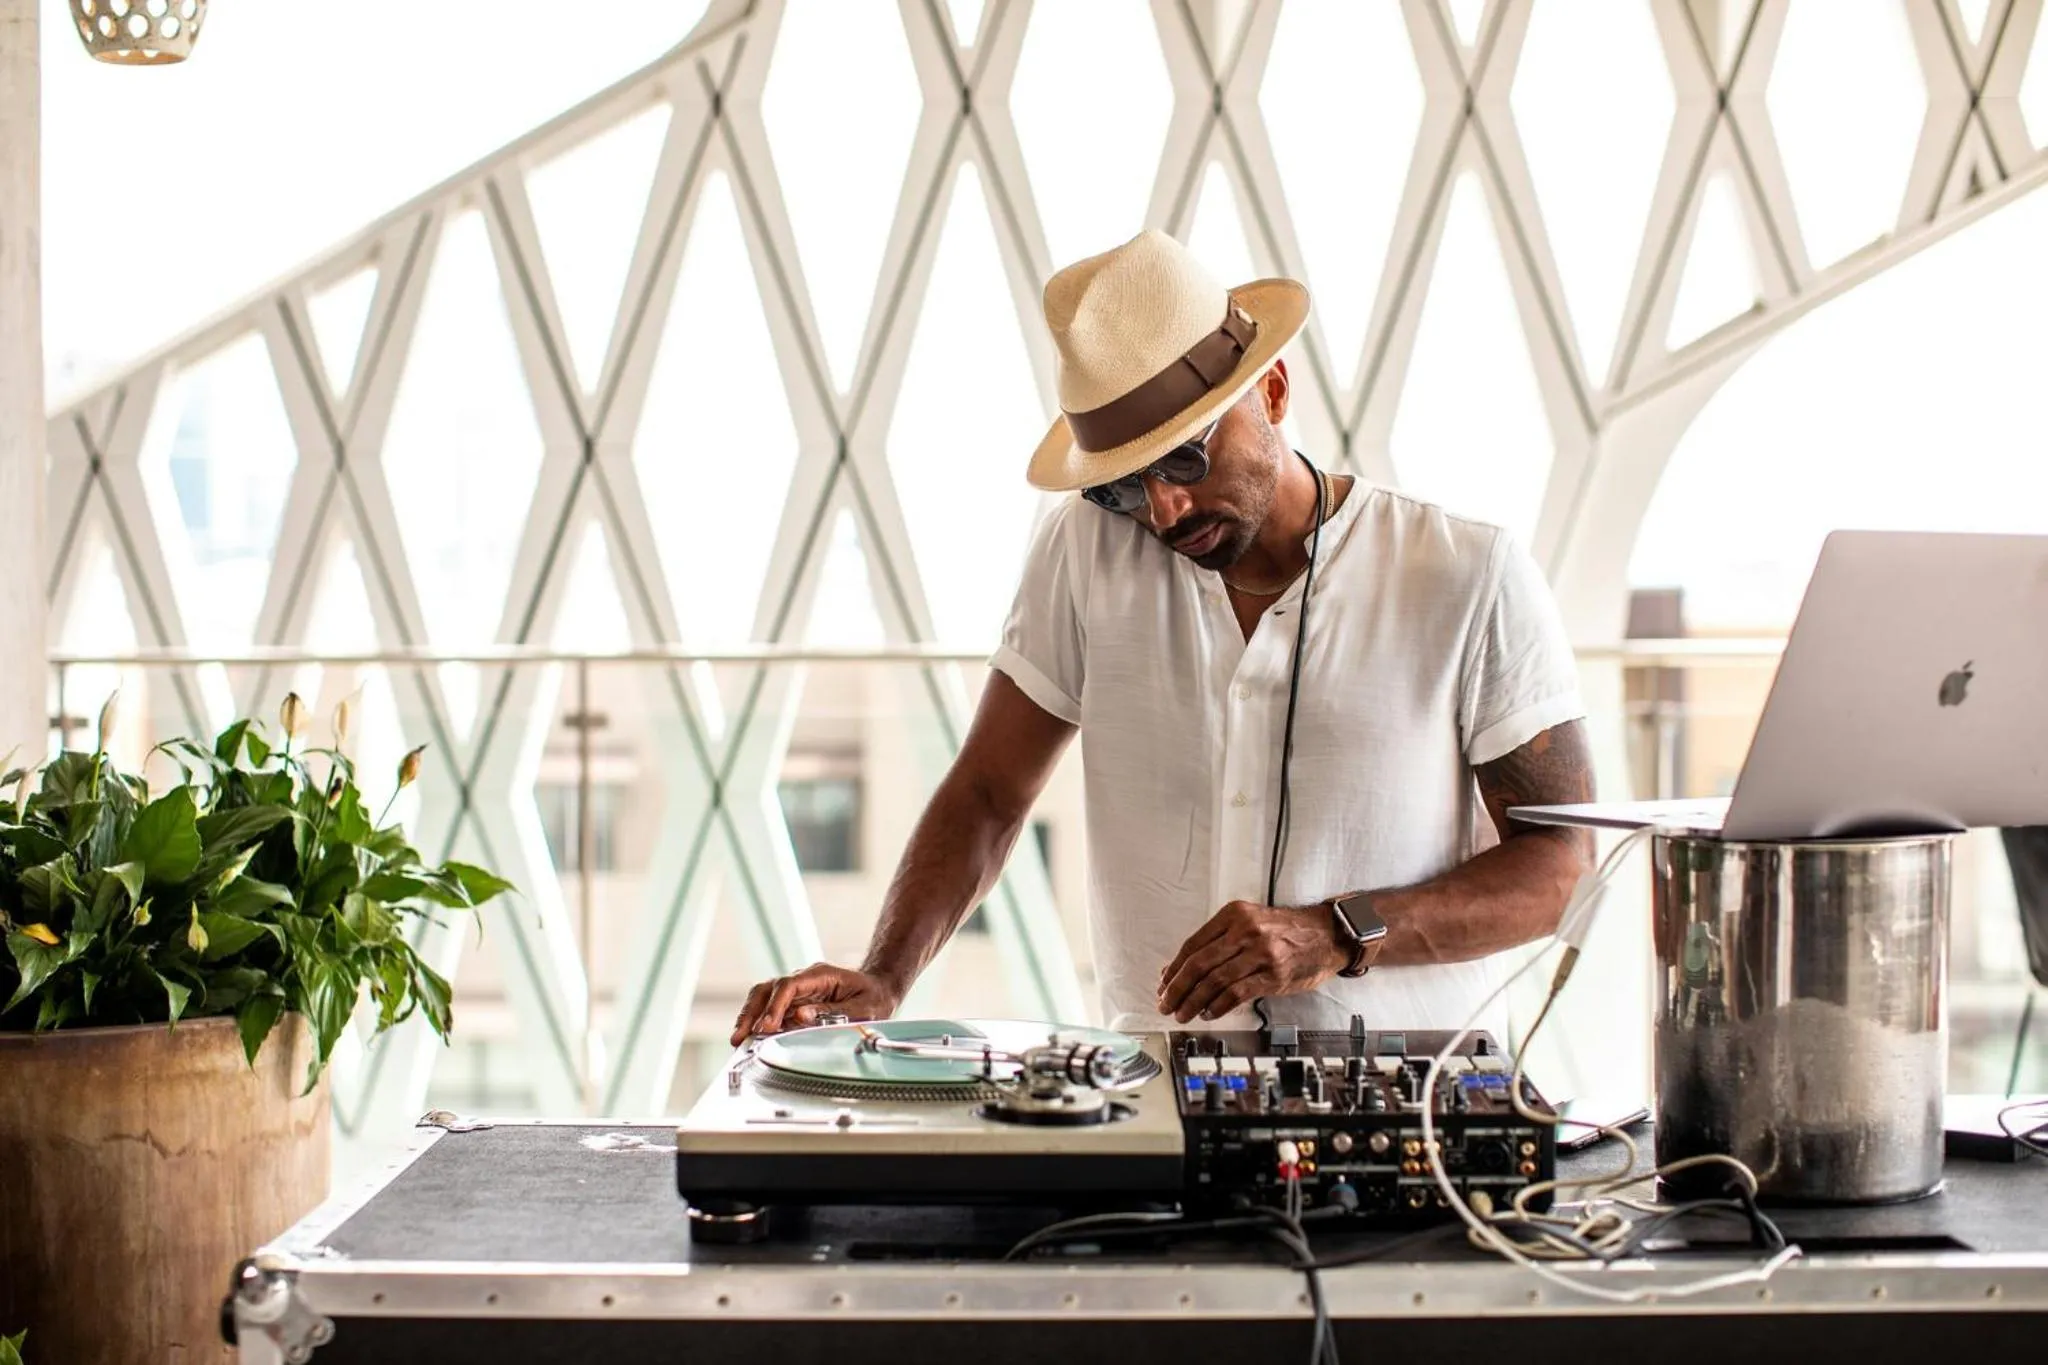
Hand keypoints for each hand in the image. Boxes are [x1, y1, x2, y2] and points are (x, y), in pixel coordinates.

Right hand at [730, 963, 902, 1043]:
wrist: (880, 990)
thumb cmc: (874, 997)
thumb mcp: (863, 1008)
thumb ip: (832, 1013)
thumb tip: (799, 1016)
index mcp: (820, 975)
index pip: (788, 985)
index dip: (776, 1006)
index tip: (768, 1027)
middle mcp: (804, 980)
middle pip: (768, 989)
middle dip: (752, 1012)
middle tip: (740, 1036)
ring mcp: (798, 991)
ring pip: (764, 998)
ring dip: (750, 1017)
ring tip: (738, 1039)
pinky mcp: (795, 1003)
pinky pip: (771, 1010)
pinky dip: (759, 1023)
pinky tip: (751, 1039)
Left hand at [1156, 900, 1348, 1022]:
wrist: (1327, 934)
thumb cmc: (1286, 931)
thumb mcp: (1250, 922)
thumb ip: (1218, 941)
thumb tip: (1181, 968)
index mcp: (1233, 915)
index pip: (1193, 944)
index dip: (1174, 968)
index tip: (1163, 984)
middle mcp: (1245, 931)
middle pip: (1199, 964)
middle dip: (1177, 988)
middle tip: (1166, 1003)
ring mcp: (1260, 953)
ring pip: (1214, 981)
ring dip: (1193, 1001)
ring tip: (1183, 1013)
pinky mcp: (1273, 975)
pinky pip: (1236, 993)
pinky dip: (1217, 1006)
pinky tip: (1209, 1013)